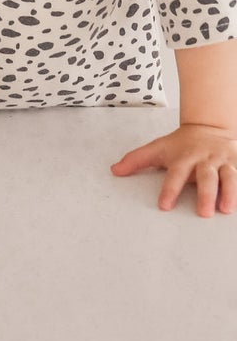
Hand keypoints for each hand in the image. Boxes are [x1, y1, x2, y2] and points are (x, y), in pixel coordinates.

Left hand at [110, 123, 236, 215]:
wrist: (209, 126)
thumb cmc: (181, 143)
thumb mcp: (158, 148)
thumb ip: (136, 160)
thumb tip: (114, 171)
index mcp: (184, 158)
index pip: (175, 175)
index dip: (169, 189)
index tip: (164, 206)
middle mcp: (204, 160)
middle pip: (206, 177)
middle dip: (205, 194)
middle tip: (203, 213)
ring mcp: (224, 161)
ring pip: (228, 177)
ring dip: (229, 193)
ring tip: (226, 210)